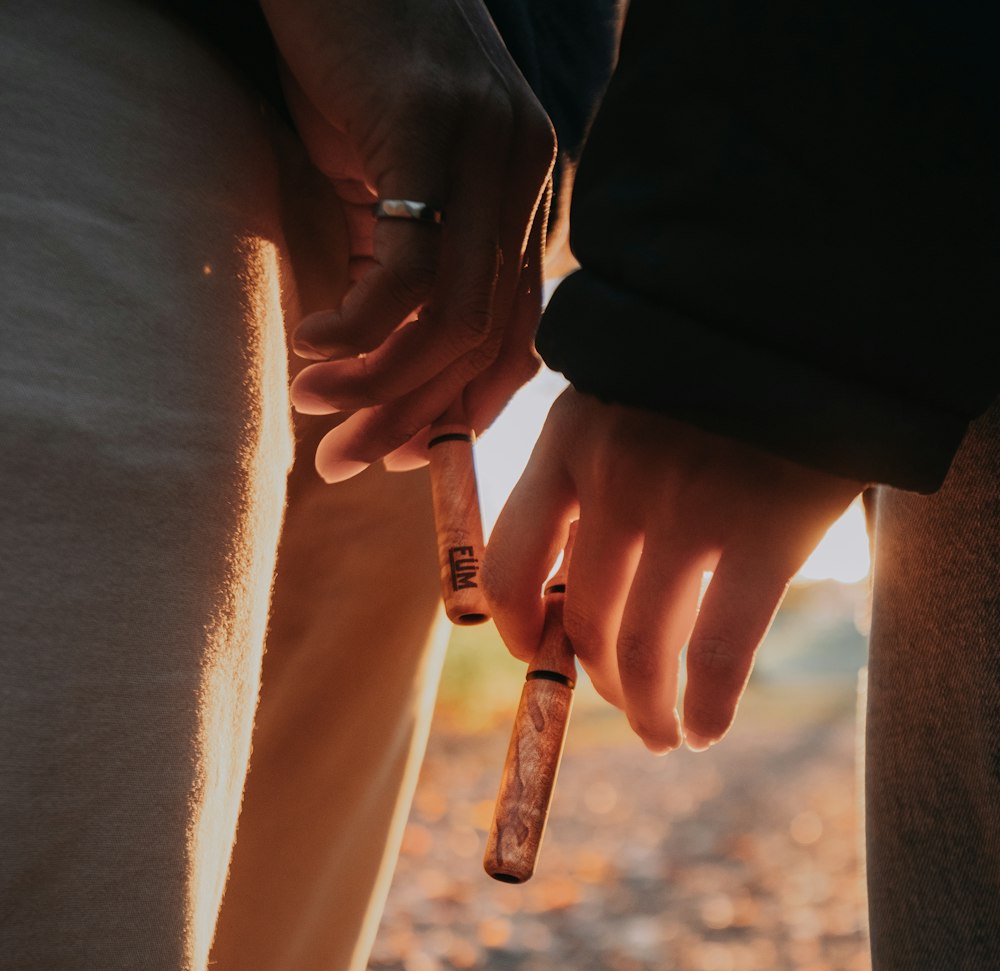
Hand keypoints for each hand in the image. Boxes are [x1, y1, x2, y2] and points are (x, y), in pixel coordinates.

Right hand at [259, 0, 555, 479]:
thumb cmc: (355, 67)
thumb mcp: (391, 181)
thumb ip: (404, 265)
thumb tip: (381, 367)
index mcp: (528, 194)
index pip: (518, 336)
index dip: (462, 410)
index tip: (402, 454)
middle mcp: (526, 174)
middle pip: (487, 342)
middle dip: (413, 418)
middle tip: (345, 460)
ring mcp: (487, 149)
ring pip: (452, 319)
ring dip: (379, 383)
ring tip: (316, 400)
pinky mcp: (429, 128)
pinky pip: (405, 271)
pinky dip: (356, 328)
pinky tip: (312, 340)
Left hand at [482, 387, 864, 752]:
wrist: (821, 313)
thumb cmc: (718, 364)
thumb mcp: (628, 394)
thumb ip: (593, 472)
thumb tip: (571, 583)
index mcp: (568, 441)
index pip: (509, 563)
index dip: (519, 630)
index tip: (540, 657)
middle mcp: (615, 478)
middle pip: (585, 619)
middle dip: (600, 682)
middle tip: (626, 706)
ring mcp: (688, 507)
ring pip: (645, 648)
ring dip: (649, 708)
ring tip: (663, 734)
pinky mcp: (765, 531)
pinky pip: (721, 650)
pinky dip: (709, 704)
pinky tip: (707, 728)